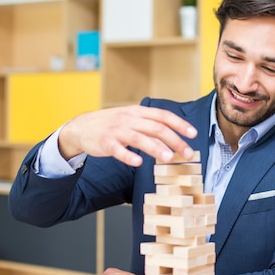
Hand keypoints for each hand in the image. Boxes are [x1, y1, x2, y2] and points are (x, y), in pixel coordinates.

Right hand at [58, 105, 197, 165]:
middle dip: (174, 140)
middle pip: (156, 128)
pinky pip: (118, 149)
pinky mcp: (105, 142)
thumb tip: (173, 139)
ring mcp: (117, 130)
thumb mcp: (132, 118)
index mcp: (138, 112)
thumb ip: (150, 126)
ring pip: (140, 138)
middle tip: (187, 153)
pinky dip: (128, 156)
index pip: (163, 116)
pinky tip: (138, 163)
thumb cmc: (112, 124)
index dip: (180, 124)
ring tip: (169, 158)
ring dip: (156, 148)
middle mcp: (129, 118)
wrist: (81, 127)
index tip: (193, 134)